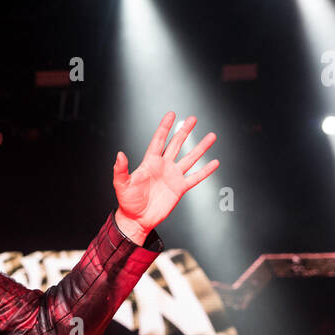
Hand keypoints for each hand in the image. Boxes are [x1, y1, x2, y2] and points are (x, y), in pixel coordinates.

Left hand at [113, 112, 218, 237]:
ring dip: (200, 147)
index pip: (159, 140)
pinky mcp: (180, 188)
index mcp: (149, 162)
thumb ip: (121, 169)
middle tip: (193, 119)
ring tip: (211, 136)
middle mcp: (163, 166)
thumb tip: (120, 155)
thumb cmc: (127, 202)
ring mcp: (173, 176)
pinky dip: (205, 171)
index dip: (165, 127)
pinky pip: (195, 177)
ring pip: (190, 158)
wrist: (137, 219)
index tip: (171, 115)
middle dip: (185, 131)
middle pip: (176, 144)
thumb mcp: (121, 184)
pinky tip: (214, 163)